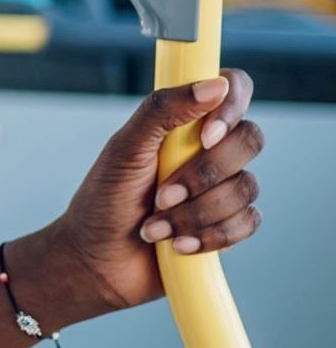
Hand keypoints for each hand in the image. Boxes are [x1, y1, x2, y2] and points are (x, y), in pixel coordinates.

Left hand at [40, 70, 262, 316]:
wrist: (98, 263)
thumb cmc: (104, 200)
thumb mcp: (125, 149)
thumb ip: (163, 110)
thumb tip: (215, 84)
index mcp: (184, 121)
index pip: (232, 88)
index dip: (231, 108)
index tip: (206, 137)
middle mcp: (209, 149)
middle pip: (250, 140)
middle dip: (203, 175)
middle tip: (159, 195)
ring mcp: (221, 187)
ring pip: (247, 187)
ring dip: (196, 213)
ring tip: (154, 226)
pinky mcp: (228, 224)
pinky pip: (248, 222)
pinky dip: (211, 236)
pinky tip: (178, 245)